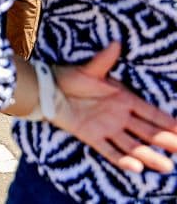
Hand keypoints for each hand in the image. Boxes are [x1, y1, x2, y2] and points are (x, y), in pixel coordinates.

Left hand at [52, 42, 176, 173]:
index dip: (166, 121)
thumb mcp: (89, 70)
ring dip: (149, 155)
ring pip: (133, 145)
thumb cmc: (69, 78)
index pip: (150, 112)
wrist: (47, 91)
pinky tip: (137, 168)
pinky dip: (123, 160)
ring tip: (166, 166)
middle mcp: (120, 116)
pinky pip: (110, 151)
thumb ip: (104, 60)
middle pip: (147, 132)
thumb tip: (116, 43)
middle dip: (165, 140)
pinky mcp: (93, 137)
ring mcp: (107, 128)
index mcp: (123, 99)